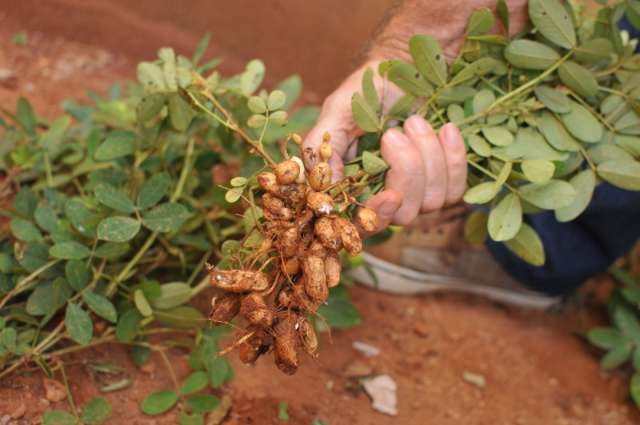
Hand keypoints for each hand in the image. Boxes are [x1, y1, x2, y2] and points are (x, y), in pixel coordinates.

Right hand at [303, 62, 466, 230]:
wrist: (405, 66)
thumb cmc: (366, 89)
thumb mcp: (336, 112)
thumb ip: (322, 149)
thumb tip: (323, 193)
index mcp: (353, 185)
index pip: (363, 224)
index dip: (376, 217)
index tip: (389, 196)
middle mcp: (385, 194)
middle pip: (402, 214)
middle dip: (406, 172)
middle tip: (394, 132)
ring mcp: (418, 191)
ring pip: (432, 201)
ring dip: (428, 157)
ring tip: (415, 121)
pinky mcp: (446, 180)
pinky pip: (456, 187)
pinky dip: (453, 157)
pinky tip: (446, 129)